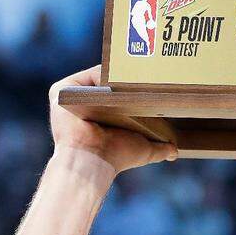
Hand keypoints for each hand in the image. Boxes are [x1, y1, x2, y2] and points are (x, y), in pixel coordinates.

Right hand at [49, 65, 177, 173]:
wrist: (92, 163)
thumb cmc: (115, 158)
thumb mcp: (142, 149)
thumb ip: (159, 148)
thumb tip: (174, 150)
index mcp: (96, 112)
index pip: (115, 89)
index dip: (132, 84)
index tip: (151, 79)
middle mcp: (80, 102)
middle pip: (106, 80)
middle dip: (126, 76)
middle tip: (149, 71)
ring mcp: (69, 95)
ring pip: (98, 76)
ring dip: (116, 73)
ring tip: (138, 71)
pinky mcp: (61, 90)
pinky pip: (86, 75)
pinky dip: (102, 73)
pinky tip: (120, 76)